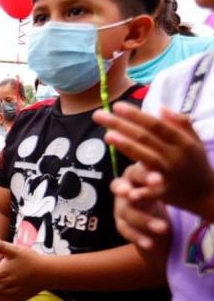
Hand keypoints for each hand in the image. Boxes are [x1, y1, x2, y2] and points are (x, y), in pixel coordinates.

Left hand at [94, 103, 213, 215]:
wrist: (207, 194)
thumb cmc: (195, 163)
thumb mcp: (194, 140)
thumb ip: (180, 122)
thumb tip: (160, 107)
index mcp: (182, 141)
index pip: (155, 125)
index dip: (136, 115)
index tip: (116, 106)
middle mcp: (175, 156)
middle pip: (145, 138)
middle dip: (120, 125)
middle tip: (98, 115)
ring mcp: (169, 174)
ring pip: (145, 157)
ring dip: (126, 146)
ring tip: (107, 135)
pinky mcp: (164, 192)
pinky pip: (149, 190)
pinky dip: (139, 189)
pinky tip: (123, 186)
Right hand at [112, 163, 170, 252]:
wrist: (148, 205)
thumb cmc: (155, 186)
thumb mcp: (157, 179)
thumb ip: (156, 177)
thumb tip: (163, 172)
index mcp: (132, 175)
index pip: (135, 173)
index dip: (145, 176)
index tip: (159, 180)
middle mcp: (122, 189)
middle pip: (123, 191)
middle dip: (136, 197)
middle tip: (141, 198)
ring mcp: (119, 207)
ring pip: (126, 213)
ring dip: (143, 220)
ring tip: (163, 227)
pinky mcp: (121, 223)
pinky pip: (125, 230)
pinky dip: (137, 237)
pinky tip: (149, 243)